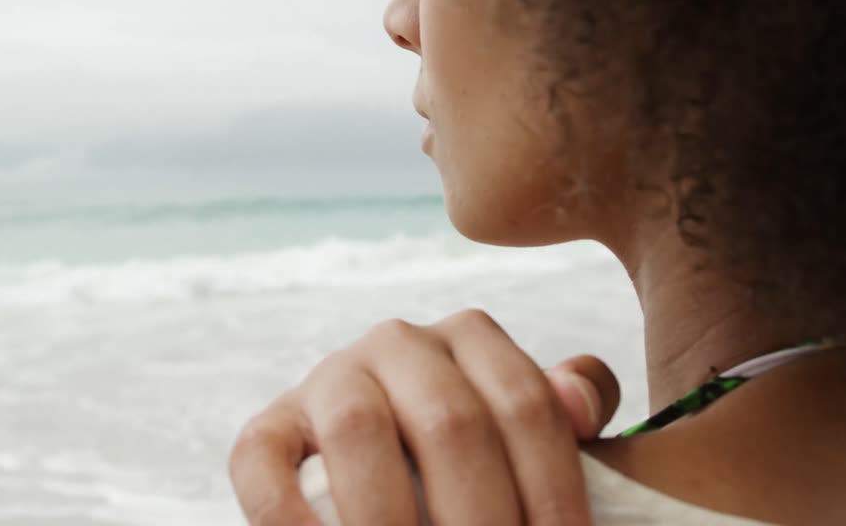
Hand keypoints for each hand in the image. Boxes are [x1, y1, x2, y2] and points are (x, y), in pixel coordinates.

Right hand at [228, 309, 620, 525]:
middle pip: (451, 424)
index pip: (525, 406)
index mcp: (470, 337)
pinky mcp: (267, 429)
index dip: (554, 492)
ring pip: (360, 432)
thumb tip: (580, 404)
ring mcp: (327, 380)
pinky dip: (288, 516)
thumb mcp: (524, 432)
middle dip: (483, 519)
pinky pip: (264, 462)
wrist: (390, 469)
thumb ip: (564, 409)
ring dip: (391, 520)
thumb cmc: (472, 464)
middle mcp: (398, 343)